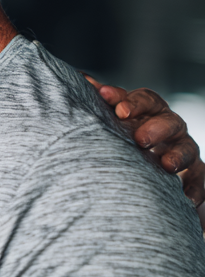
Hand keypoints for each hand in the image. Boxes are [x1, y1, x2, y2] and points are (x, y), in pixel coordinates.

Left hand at [86, 76, 204, 216]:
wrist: (150, 171)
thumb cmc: (127, 138)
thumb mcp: (115, 121)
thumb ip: (103, 102)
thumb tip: (82, 78)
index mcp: (148, 112)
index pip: (145, 100)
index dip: (131, 100)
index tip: (109, 100)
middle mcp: (169, 128)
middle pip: (169, 121)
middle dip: (156, 128)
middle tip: (140, 139)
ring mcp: (183, 150)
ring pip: (186, 148)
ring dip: (178, 156)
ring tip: (166, 165)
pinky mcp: (195, 174)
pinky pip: (199, 180)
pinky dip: (195, 188)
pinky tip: (186, 198)